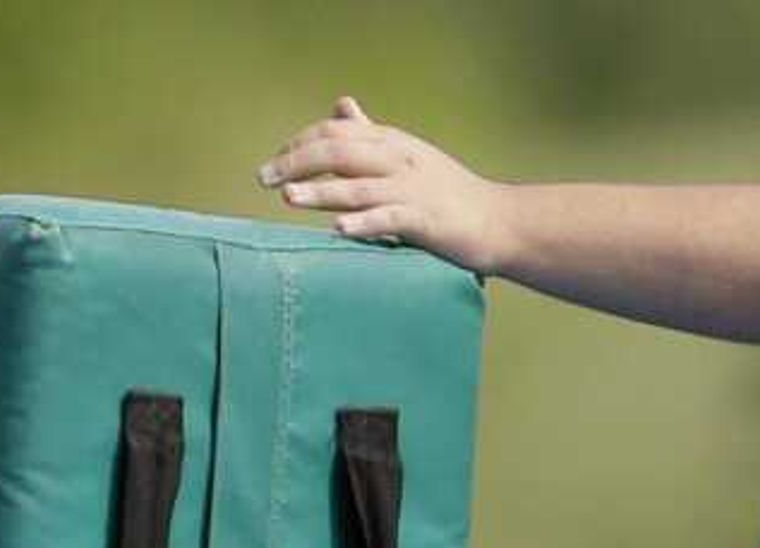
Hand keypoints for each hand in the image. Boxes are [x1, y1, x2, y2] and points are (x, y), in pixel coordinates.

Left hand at [260, 97, 511, 275]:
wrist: (495, 219)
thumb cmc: (442, 191)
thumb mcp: (401, 155)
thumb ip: (367, 136)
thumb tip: (341, 106)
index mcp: (390, 144)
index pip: (337, 133)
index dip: (300, 143)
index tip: (273, 163)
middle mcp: (398, 161)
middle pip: (341, 151)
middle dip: (299, 162)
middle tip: (264, 178)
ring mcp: (411, 190)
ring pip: (360, 185)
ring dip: (322, 191)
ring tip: (288, 196)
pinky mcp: (424, 220)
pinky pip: (389, 219)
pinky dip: (363, 223)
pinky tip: (337, 228)